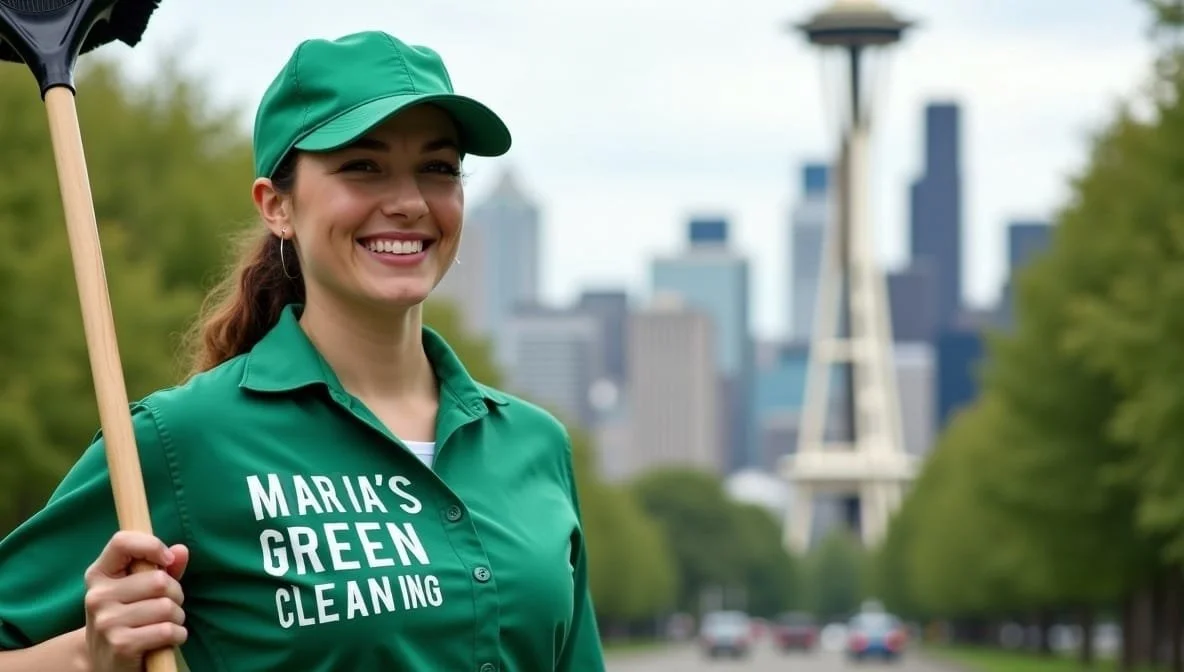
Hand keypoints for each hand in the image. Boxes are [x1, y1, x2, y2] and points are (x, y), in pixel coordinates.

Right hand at [83, 532, 188, 671]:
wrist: (104, 661)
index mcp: (99, 574)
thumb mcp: (141, 589)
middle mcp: (97, 596)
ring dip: (178, 617)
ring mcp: (106, 621)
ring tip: (166, 623)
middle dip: (176, 594)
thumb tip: (181, 551)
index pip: (122, 542)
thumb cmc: (130, 617)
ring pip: (167, 607)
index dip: (151, 545)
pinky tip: (168, 639)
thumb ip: (163, 568)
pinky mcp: (120, 645)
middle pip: (159, 581)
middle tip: (168, 606)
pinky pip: (167, 630)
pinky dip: (178, 635)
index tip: (166, 560)